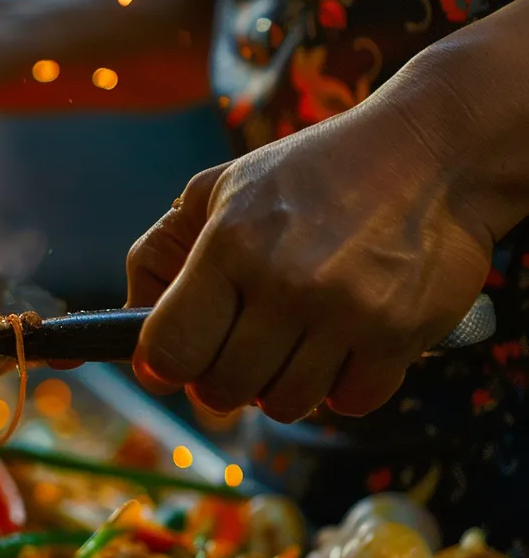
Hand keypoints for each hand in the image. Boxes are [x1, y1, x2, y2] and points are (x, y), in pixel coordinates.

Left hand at [124, 104, 492, 421]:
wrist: (431, 152)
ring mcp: (347, 313)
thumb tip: (126, 320)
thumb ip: (162, 253)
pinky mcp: (402, 335)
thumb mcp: (218, 189)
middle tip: (239, 349)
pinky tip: (343, 346)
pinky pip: (349, 403)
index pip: (169, 350)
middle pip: (221, 390)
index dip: (161, 367)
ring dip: (280, 385)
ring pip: (284, 405)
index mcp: (229, 246)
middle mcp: (285, 284)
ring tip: (293, 343)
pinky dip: (342, 387)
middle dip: (219, 380)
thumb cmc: (311, 173)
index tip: (170, 363)